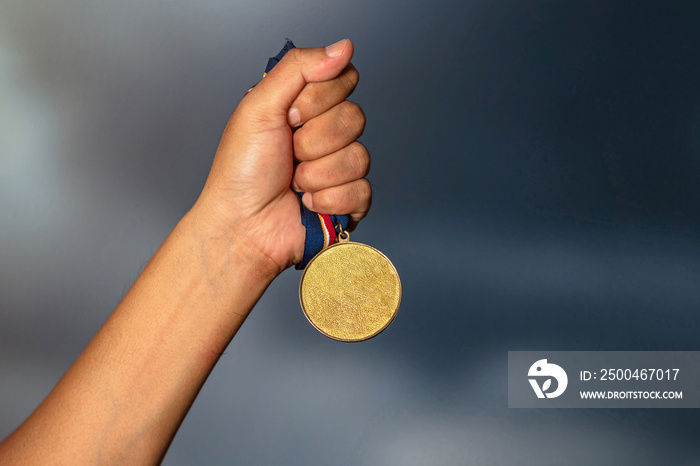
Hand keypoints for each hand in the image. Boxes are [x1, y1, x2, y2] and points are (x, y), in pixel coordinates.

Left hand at [194, 39, 370, 273]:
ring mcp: (340, 169)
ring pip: (359, 156)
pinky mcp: (350, 201)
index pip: (344, 80)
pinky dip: (328, 200)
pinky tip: (307, 204)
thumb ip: (300, 68)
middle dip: (313, 141)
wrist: (242, 227)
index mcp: (306, 107)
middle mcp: (327, 134)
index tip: (287, 117)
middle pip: (355, 118)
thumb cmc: (241, 172)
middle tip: (287, 154)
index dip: (317, 100)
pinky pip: (362, 190)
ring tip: (293, 183)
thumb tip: (344, 46)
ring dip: (317, 174)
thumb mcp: (259, 106)